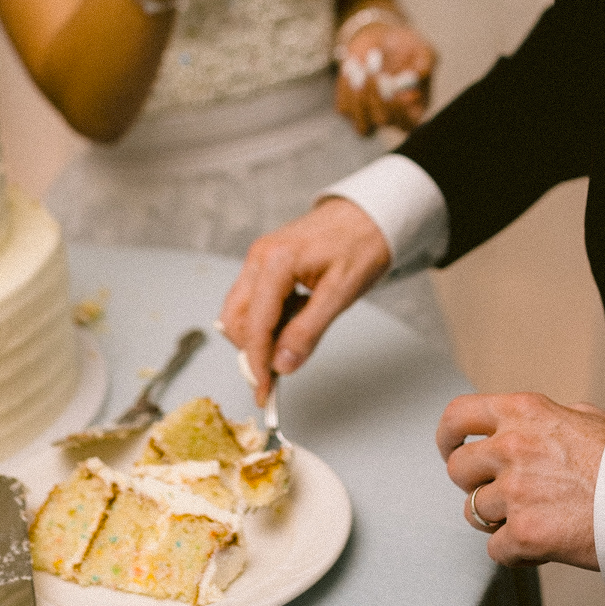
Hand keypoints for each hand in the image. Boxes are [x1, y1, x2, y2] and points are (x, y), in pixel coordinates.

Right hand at [219, 198, 391, 401]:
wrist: (368, 212)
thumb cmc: (361, 244)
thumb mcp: (340, 293)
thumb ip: (308, 331)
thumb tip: (282, 366)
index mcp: (276, 262)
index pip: (255, 326)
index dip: (257, 364)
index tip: (264, 393)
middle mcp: (259, 257)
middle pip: (236, 320)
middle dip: (251, 352)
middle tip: (277, 375)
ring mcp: (259, 258)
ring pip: (240, 311)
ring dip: (258, 336)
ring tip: (292, 342)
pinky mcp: (265, 261)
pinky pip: (253, 299)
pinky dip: (265, 320)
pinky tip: (293, 321)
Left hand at [334, 20, 435, 133]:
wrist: (380, 39)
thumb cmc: (406, 47)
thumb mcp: (422, 48)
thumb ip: (426, 60)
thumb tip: (420, 74)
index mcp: (415, 110)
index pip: (408, 123)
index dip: (398, 107)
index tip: (391, 82)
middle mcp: (394, 119)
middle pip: (383, 120)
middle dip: (376, 94)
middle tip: (373, 70)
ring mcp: (371, 117)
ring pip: (362, 122)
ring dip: (358, 94)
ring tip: (361, 65)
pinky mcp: (351, 109)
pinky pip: (345, 107)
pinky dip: (346, 87)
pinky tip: (353, 66)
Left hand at [436, 393, 604, 569]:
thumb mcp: (589, 419)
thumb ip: (554, 418)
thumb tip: (543, 421)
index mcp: (524, 412)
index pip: (458, 416)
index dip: (448, 437)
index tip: (451, 449)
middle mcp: (512, 447)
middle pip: (458, 469)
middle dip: (474, 484)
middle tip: (499, 492)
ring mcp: (516, 491)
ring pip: (474, 512)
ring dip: (496, 520)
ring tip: (531, 518)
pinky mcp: (524, 533)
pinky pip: (496, 549)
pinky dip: (516, 553)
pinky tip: (542, 545)